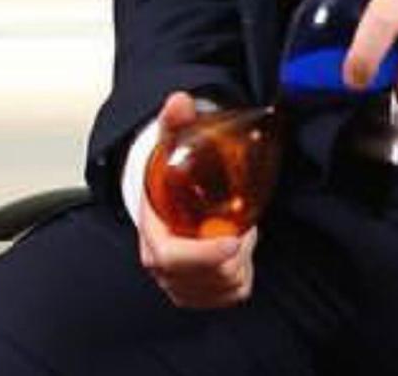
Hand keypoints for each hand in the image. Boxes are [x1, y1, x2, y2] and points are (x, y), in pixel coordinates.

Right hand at [138, 91, 257, 308]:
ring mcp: (180, 284)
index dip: (205, 255)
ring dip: (241, 262)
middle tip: (245, 223)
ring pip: (223, 288)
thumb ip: (174, 120)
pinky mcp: (198, 292)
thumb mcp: (170, 141)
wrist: (164, 197)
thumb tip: (179, 100)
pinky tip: (241, 249)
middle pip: (205, 278)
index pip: (171, 258)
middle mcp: (162, 267)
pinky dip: (244, 275)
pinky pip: (231, 295)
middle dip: (235, 252)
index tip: (236, 238)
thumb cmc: (168, 173)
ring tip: (241, 231)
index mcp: (152, 235)